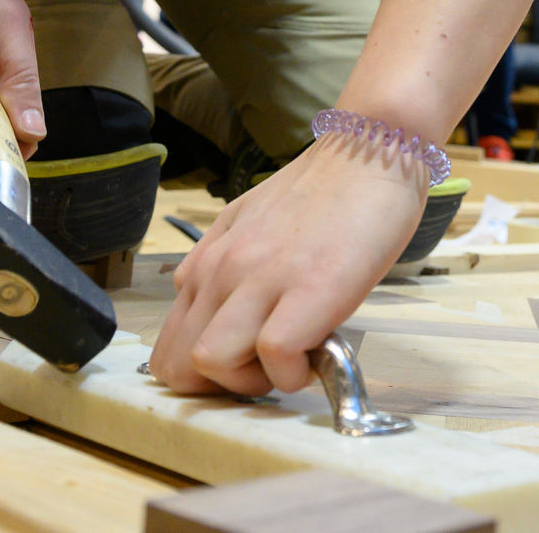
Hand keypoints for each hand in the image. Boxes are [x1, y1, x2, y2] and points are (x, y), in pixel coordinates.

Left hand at [148, 138, 425, 395]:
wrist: (370, 150)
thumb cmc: (321, 191)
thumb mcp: (248, 220)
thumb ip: (219, 260)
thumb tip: (200, 299)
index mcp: (209, 260)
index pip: (168, 348)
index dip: (202, 376)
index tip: (243, 367)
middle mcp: (223, 270)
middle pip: (179, 365)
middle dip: (221, 388)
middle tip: (266, 370)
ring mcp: (262, 278)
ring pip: (210, 362)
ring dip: (252, 381)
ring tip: (291, 361)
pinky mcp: (309, 289)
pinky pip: (276, 357)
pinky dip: (295, 371)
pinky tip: (320, 350)